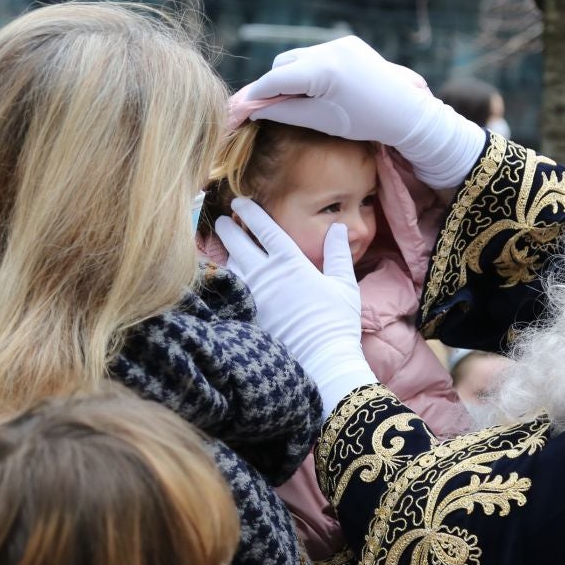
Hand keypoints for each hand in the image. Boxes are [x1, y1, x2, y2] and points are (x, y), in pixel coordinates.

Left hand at [215, 198, 376, 414]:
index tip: (240, 201)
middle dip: (228, 228)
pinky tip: (220, 280)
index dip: (250, 211)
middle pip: (237, 242)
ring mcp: (250, 297)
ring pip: (228, 266)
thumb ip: (338, 254)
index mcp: (289, 262)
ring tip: (221, 248)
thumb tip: (337, 228)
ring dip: (223, 253)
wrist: (321, 362)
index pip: (264, 227)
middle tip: (222, 220)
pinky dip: (222, 283)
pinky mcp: (243, 317)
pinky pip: (227, 294)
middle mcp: (264, 274)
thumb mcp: (344, 285)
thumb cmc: (336, 324)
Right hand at [245, 36, 486, 188]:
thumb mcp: (320, 119)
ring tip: (300, 100)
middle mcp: (329, 49)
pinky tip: (321, 88)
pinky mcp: (348, 42)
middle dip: (275, 84)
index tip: (241, 107)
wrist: (406, 112)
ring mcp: (339, 42)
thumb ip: (284, 112)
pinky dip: (311, 69)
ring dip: (293, 76)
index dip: (257, 94)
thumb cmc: (364, 122)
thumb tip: (254, 109)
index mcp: (322, 71)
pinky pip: (318, 54)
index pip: (276, 80)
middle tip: (273, 107)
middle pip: (284, 65)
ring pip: (299, 58)